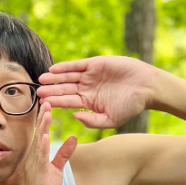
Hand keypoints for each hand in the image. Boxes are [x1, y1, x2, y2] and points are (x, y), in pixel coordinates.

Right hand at [21, 101, 76, 184]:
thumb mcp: (57, 169)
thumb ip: (63, 153)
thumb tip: (72, 138)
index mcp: (38, 155)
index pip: (42, 132)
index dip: (45, 118)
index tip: (48, 103)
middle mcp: (34, 157)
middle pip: (39, 132)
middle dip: (42, 116)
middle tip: (46, 99)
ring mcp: (34, 165)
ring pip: (39, 142)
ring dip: (43, 127)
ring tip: (46, 112)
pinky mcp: (37, 175)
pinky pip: (40, 159)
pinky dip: (42, 147)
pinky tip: (44, 136)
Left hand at [37, 55, 157, 128]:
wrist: (147, 88)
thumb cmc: (131, 106)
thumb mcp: (111, 119)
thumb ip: (92, 121)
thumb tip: (74, 116)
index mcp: (88, 102)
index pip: (67, 101)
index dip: (55, 101)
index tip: (42, 103)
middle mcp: (86, 88)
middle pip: (64, 89)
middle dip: (51, 90)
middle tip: (37, 91)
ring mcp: (90, 75)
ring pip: (68, 76)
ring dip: (55, 77)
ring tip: (42, 79)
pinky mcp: (95, 64)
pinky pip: (77, 65)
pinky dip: (66, 67)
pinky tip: (54, 69)